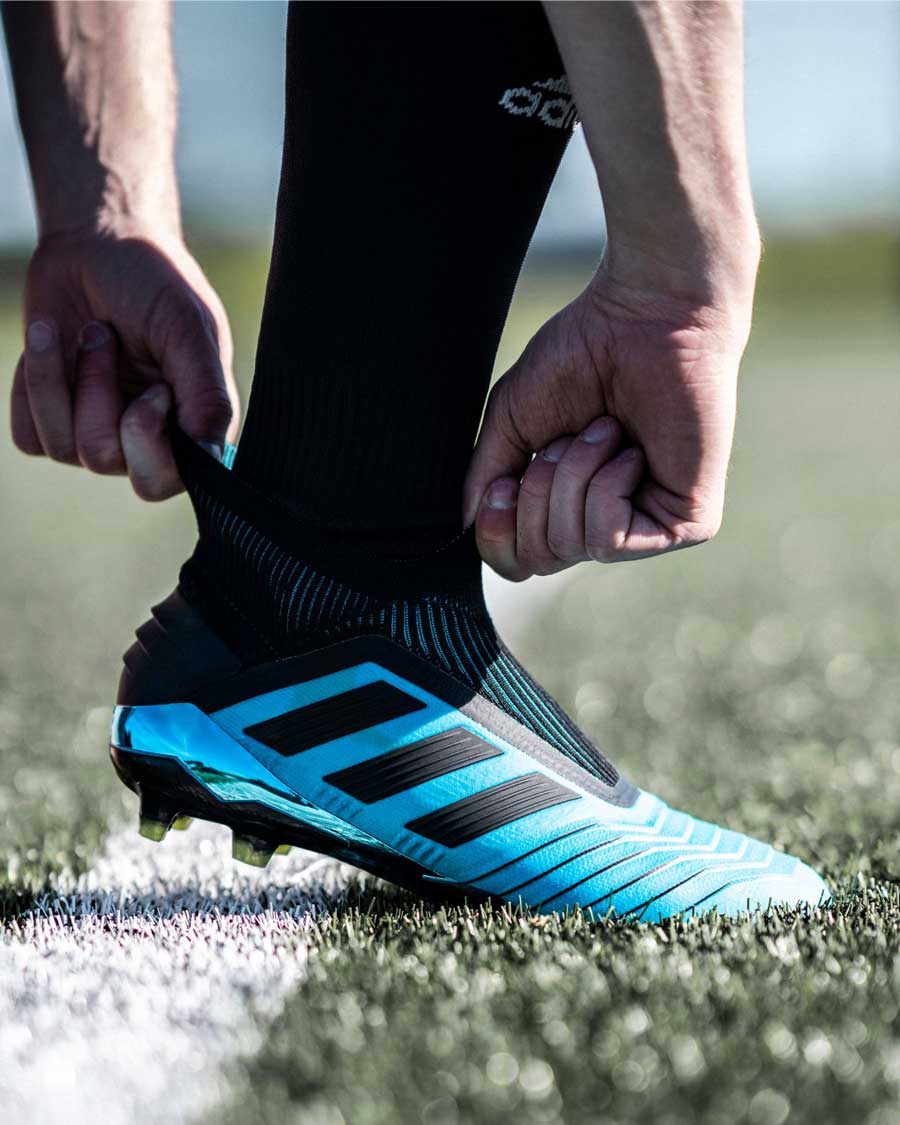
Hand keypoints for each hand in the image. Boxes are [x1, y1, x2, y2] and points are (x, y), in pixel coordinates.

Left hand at [10, 227, 239, 499]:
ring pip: (62, 446)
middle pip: (106, 461)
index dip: (148, 443)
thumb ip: (207, 394)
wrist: (97, 242)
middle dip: (97, 400)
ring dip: (65, 376)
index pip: (164, 481)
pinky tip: (53, 341)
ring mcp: (95, 432)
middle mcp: (145, 439)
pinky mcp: (50, 419)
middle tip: (108, 341)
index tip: (154, 390)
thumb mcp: (188, 328)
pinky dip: (35, 382)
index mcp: (190, 426)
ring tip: (89, 329)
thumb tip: (213, 452)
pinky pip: (28, 434)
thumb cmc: (154, 281)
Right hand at [464, 268, 751, 579]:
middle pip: (538, 559)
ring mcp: (648, 528)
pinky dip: (606, 486)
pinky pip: (610, 539)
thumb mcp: (511, 421)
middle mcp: (606, 523)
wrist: (646, 318)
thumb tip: (466, 528)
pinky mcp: (687, 525)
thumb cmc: (582, 356)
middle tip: (563, 439)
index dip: (496, 535)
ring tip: (604, 430)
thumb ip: (484, 477)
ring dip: (571, 477)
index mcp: (566, 504)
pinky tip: (631, 450)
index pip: (518, 562)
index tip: (501, 486)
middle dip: (536, 492)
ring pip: (572, 545)